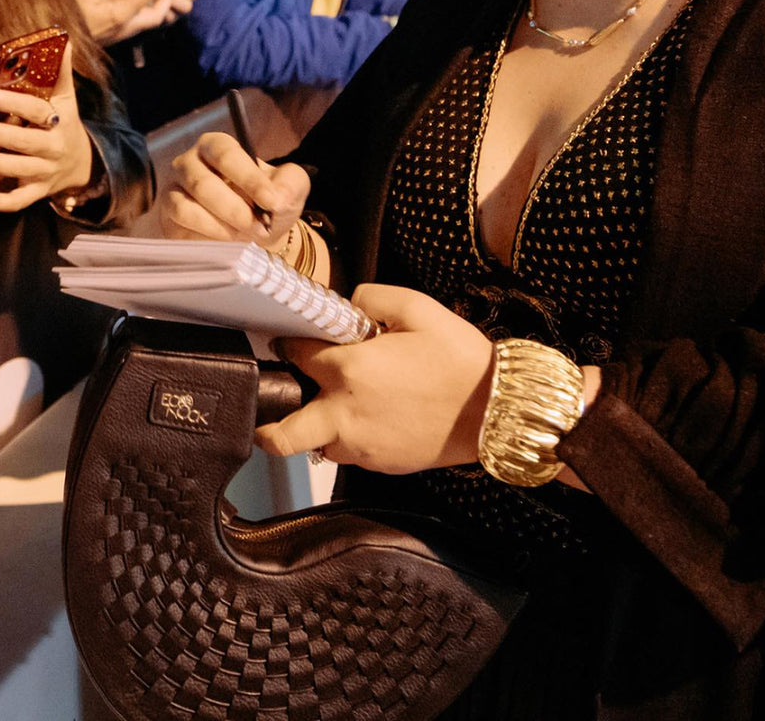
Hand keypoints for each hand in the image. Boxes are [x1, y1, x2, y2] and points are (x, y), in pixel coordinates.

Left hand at [0, 42, 94, 210]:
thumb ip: (59, 71)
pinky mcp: (36, 193)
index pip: (36, 112)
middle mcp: (52, 149)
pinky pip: (16, 202)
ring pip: (14, 171)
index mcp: (59, 122)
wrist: (80, 164)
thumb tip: (62, 37)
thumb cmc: (65, 124)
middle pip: (21, 143)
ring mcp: (44, 173)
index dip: (13, 104)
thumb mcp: (66, 98)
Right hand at [74, 0, 178, 44]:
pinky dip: (147, 8)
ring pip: (151, 20)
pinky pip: (141, 23)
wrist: (58, 39)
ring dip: (158, 3)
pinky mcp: (118, 36)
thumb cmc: (67, 13)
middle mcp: (127, 26)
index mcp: (120, 13)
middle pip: (159, 14)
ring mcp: (123, 33)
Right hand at [158, 131, 309, 248]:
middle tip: (258, 227)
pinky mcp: (168, 216)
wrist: (254, 234)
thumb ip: (291, 184)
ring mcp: (174, 189)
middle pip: (202, 183)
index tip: (271, 202)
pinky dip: (206, 236)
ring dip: (220, 226)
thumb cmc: (268, 204)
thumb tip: (276, 197)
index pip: (227, 155)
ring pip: (186, 207)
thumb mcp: (290, 189)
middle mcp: (189, 162)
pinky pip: (179, 226)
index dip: (249, 179)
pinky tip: (225, 242)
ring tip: (244, 236)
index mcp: (218, 146)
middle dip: (235, 210)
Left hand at [254, 285, 493, 474]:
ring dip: (317, 428)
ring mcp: (362, 446)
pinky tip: (370, 417)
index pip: (297, 355)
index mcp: (349, 370)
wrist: (497, 409)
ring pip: (317, 446)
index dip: (290, 343)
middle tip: (269, 410)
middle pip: (284, 434)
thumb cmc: (458, 356)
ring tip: (334, 407)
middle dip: (268, 425)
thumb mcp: (416, 307)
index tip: (288, 338)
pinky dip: (349, 439)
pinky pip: (350, 454)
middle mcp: (345, 413)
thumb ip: (371, 299)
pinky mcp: (381, 465)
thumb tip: (348, 307)